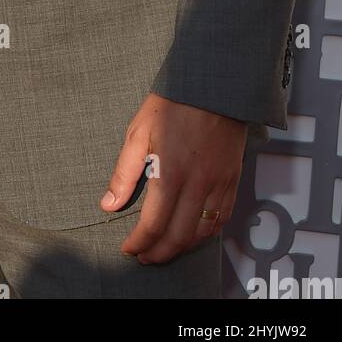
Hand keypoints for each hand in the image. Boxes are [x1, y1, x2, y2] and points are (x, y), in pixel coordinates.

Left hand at [101, 92, 246, 263]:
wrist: (213, 85)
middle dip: (159, 253)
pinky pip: (222, 217)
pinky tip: (193, 233)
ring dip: (183, 247)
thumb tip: (109, 205)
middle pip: (179, 237)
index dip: (139, 243)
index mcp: (170, 173)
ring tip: (165, 248)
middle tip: (144, 256)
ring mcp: (219, 183)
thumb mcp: (138, 133)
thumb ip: (124, 173)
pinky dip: (206, 232)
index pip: (154, 225)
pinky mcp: (232, 179)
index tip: (128, 248)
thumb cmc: (172, 105)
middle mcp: (198, 185)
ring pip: (203, 232)